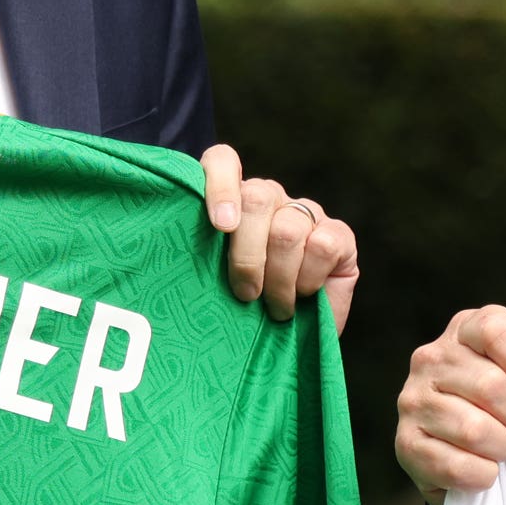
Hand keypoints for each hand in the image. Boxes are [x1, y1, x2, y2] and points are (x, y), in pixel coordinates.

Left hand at [202, 144, 359, 327]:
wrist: (290, 341)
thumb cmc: (242, 315)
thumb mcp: (210, 288)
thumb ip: (195, 261)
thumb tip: (166, 258)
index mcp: (232, 201)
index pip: (222, 162)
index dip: (219, 185)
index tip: (220, 226)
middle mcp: (269, 199)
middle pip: (257, 198)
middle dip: (247, 256)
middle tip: (245, 295)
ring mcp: (305, 213)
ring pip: (287, 229)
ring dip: (279, 279)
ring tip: (276, 309)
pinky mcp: (339, 235)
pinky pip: (322, 244)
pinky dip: (309, 278)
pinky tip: (304, 295)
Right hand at [394, 305, 505, 497]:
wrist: (457, 447)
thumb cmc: (500, 402)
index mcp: (462, 330)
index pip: (494, 329)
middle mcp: (430, 359)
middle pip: (491, 385)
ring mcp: (412, 401)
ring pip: (474, 430)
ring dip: (501, 448)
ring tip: (500, 447)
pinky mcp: (405, 443)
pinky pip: (456, 466)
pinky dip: (481, 475)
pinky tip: (483, 469)